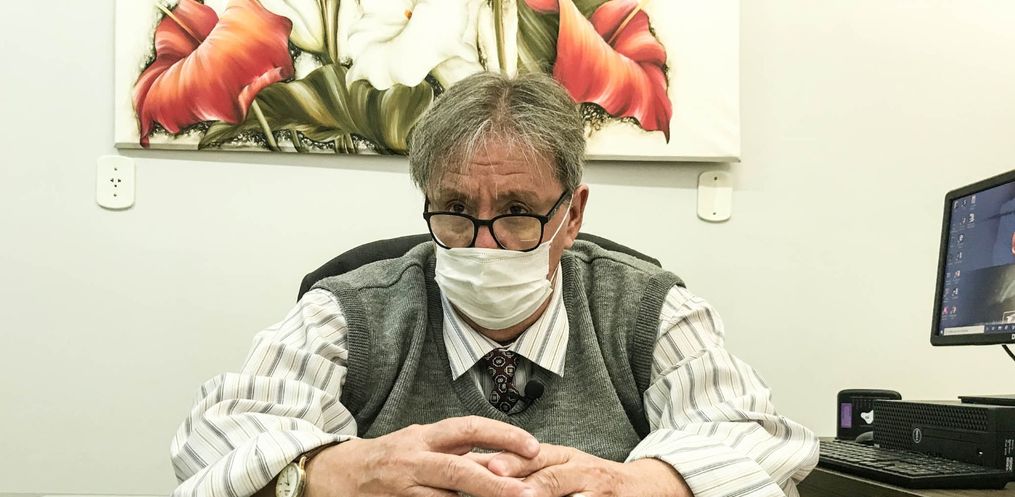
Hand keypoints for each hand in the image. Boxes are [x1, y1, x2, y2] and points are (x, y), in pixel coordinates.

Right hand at [304, 416, 539, 496]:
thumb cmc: (386, 459)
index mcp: (424, 436)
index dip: (503, 435)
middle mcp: (413, 459)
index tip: (534, 446)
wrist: (332, 475)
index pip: (469, 428)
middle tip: (528, 493)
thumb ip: (456, 452)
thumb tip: (503, 458)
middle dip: (496, 484)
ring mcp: (402, 488)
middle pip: (459, 470)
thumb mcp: (419, 444)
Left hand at [472, 444, 690, 496]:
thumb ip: (534, 470)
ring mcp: (595, 488)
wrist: (642, 486)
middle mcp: (579, 468)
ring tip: (523, 496)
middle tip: (499, 481)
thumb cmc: (594, 479)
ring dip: (544, 493)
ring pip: (566, 490)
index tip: (488, 466)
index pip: (534, 456)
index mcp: (564, 456)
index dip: (512, 461)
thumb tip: (491, 470)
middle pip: (549, 473)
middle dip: (525, 477)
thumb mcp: (566, 467)